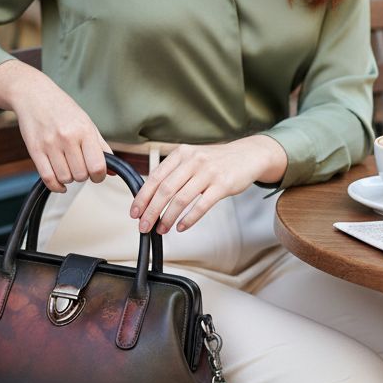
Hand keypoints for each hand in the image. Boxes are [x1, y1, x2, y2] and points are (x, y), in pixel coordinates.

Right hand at [0, 60, 111, 192]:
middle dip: (83, 175)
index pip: (97, 166)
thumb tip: (112, 172)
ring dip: (69, 178)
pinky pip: (48, 179)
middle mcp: (67, 137)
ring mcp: (49, 144)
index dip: (99, 176)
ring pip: (65, 178)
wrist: (34, 95)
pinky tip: (60, 183)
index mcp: (84, 130)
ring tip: (68, 166)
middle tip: (80, 165)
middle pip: (81, 175)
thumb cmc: (63, 109)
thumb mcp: (87, 123)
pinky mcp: (34, 151)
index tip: (97, 174)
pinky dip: (56, 186)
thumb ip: (101, 148)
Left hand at [129, 136, 287, 234]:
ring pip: (181, 199)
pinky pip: (201, 205)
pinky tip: (181, 227)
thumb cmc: (217, 161)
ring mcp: (208, 172)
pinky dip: (189, 219)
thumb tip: (151, 197)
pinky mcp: (223, 185)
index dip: (143, 197)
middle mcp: (193, 160)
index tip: (135, 212)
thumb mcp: (193, 158)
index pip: (155, 177)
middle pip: (165, 190)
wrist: (248, 155)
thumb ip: (174, 172)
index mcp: (181, 153)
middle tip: (144, 226)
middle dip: (151, 211)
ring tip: (161, 229)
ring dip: (168, 217)